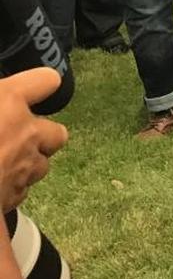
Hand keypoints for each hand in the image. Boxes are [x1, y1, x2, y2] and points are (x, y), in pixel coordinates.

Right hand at [0, 68, 68, 211]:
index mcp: (9, 102)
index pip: (46, 80)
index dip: (39, 85)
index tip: (31, 90)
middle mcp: (27, 133)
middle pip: (57, 133)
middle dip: (40, 136)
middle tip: (12, 137)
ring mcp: (25, 167)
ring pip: (41, 165)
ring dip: (25, 164)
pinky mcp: (14, 197)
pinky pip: (20, 191)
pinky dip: (8, 190)